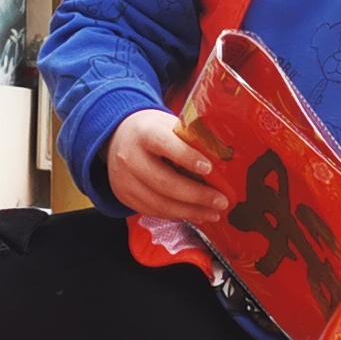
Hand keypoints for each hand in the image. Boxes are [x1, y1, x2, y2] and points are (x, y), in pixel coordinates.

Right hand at [106, 109, 231, 224]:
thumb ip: (190, 139)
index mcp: (144, 133)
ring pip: (159, 203)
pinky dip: (176, 215)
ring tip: (213, 213)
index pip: (165, 144)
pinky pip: (153, 211)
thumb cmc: (153, 131)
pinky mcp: (124, 196)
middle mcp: (130, 157)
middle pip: (164, 182)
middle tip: (221, 201)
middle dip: (197, 195)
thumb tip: (222, 159)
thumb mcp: (169, 125)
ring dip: (190, 211)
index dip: (187, 157)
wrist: (118, 137)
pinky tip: (194, 214)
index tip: (209, 168)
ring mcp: (124, 180)